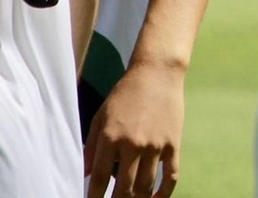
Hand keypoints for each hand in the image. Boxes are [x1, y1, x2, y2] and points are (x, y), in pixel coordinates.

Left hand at [86, 60, 184, 196]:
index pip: (98, 180)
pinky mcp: (173, 144)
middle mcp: (133, 145)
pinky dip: (164, 193)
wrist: (157, 73)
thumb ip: (91, 147)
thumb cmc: (124, 94)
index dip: (93, 197)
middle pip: (123, 189)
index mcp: (111, 138)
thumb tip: (84, 173)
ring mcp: (156, 145)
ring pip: (146, 187)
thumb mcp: (101, 117)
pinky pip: (170, 176)